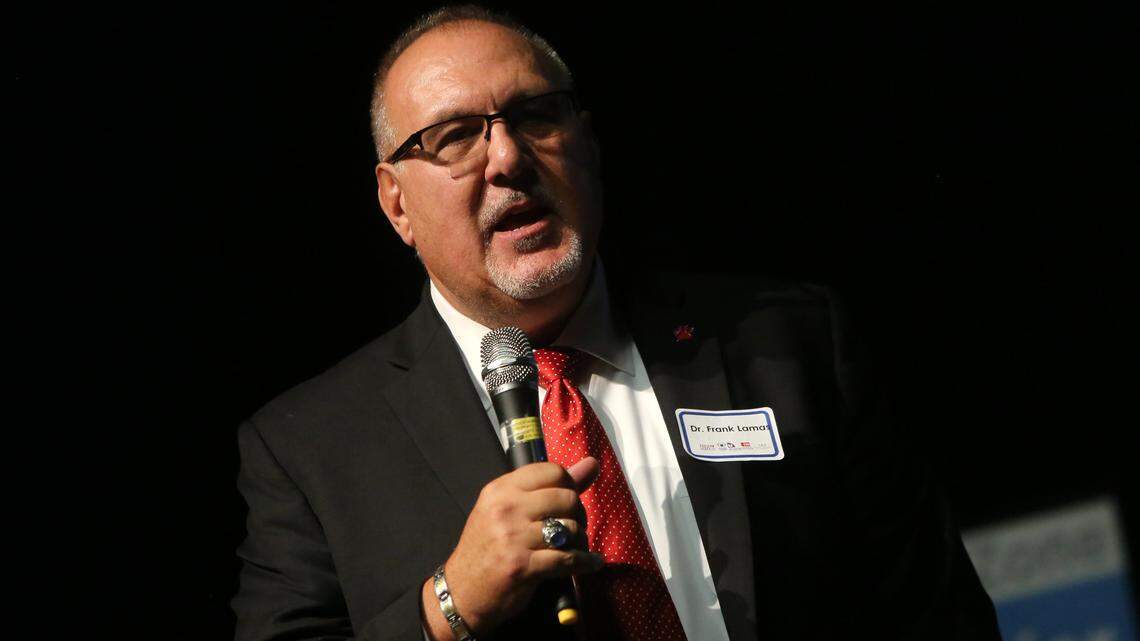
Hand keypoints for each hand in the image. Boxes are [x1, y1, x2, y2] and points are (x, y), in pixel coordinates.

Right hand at [421, 457, 601, 638]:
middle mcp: (505, 509)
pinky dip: (585, 562)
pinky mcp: (522, 566)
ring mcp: (512, 538)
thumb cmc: (487, 548)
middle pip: (566, 498)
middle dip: (578, 514)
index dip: (569, 485)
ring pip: (570, 528)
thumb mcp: (508, 510)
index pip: (551, 471)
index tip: (567, 501)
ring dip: (581, 541)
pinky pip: (568, 558)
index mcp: (500, 490)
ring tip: (576, 547)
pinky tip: (591, 563)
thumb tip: (592, 463)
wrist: (462, 591)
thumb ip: (550, 486)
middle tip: (573, 528)